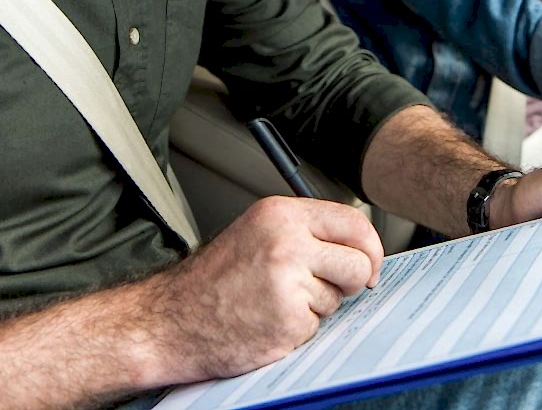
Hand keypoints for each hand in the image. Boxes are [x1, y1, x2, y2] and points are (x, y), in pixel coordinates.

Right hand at [140, 196, 382, 384]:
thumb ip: (306, 231)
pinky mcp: (287, 318)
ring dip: (319, 305)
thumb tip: (357, 243)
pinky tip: (271, 320)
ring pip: (340, 295)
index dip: (369, 246)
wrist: (172, 319)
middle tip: (329, 287)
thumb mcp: (259, 232)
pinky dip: (301, 328)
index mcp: (280, 214)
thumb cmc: (215, 280)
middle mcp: (287, 241)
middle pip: (359, 260)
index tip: (369, 261)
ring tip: (280, 300)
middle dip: (352, 280)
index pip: (353, 220)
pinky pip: (319, 324)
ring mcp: (288, 280)